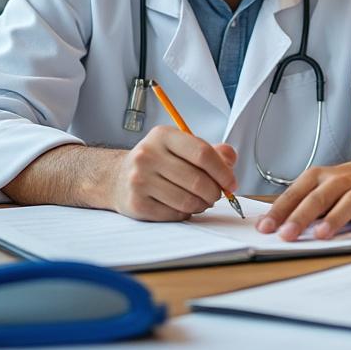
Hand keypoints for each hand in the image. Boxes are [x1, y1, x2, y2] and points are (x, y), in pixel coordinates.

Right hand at [109, 125, 237, 220]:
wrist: (118, 178)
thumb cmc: (158, 162)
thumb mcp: (182, 147)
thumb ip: (212, 152)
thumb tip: (230, 161)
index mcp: (163, 136)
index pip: (202, 153)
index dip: (223, 171)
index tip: (231, 183)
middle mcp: (148, 155)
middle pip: (197, 180)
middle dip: (215, 192)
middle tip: (217, 195)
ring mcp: (139, 180)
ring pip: (188, 200)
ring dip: (202, 204)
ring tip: (201, 200)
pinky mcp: (136, 203)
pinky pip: (174, 214)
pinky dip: (185, 213)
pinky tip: (182, 205)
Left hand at [256, 149, 350, 241]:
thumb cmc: (347, 183)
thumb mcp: (321, 185)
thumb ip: (299, 203)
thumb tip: (270, 224)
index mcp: (319, 176)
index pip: (295, 193)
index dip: (279, 211)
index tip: (265, 227)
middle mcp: (340, 181)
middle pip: (319, 198)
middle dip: (301, 217)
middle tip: (287, 234)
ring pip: (348, 203)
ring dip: (334, 218)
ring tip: (321, 234)